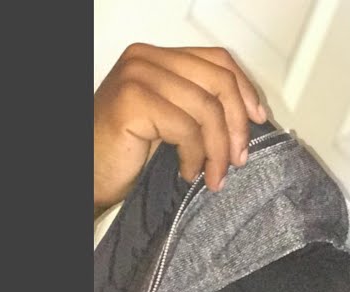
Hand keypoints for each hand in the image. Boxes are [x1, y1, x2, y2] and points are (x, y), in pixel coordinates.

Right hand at [93, 42, 267, 217]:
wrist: (90, 176)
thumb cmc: (127, 153)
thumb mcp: (172, 120)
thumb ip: (200, 105)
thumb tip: (250, 116)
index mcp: (158, 56)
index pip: (218, 60)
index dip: (245, 89)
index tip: (258, 120)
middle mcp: (145, 58)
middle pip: (218, 81)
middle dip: (236, 126)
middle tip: (238, 160)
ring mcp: (137, 76)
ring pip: (206, 109)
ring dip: (217, 150)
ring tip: (213, 176)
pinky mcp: (132, 100)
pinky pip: (186, 128)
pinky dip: (194, 156)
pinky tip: (186, 172)